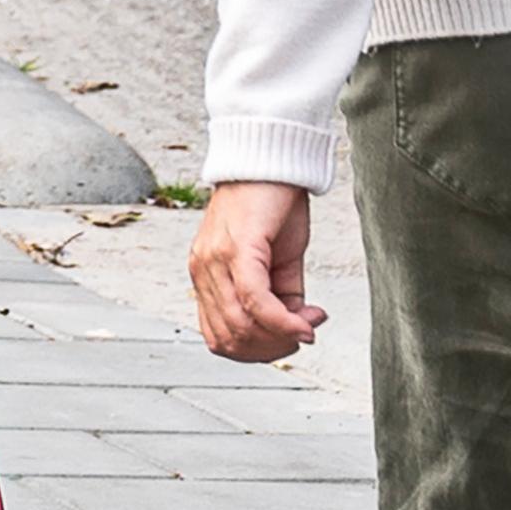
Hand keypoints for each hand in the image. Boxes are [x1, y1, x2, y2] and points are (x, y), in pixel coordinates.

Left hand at [189, 181, 326, 362]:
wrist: (272, 157)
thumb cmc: (273, 204)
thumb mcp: (279, 260)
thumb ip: (282, 296)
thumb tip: (300, 329)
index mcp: (206, 276)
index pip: (219, 337)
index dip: (256, 352)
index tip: (290, 341)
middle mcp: (202, 270)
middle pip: (228, 340)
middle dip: (271, 350)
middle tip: (303, 335)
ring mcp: (214, 260)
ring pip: (240, 326)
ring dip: (279, 338)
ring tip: (308, 325)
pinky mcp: (237, 249)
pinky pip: (254, 302)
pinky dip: (283, 322)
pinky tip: (306, 323)